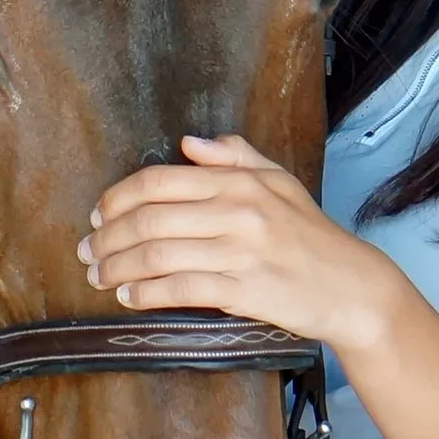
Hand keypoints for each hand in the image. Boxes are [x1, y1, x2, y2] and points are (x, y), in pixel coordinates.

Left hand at [78, 133, 389, 351]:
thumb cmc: (309, 234)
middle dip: (107, 238)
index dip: (117, 199)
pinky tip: (129, 296)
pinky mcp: (245, 291)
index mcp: (238, 182)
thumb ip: (234, 157)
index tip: (96, 216)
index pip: (158, 182)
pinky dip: (145, 293)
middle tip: (86, 252)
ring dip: (117, 267)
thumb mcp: (279, 182)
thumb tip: (189, 143)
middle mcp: (237, 212)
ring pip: (158, 256)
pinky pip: (180, 289)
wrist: (352, 286)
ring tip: (99, 276)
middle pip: (149, 220)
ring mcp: (241, 252)